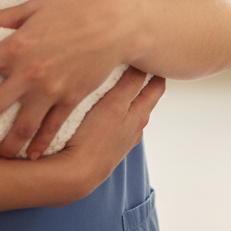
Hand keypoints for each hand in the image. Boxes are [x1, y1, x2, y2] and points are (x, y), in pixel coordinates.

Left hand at [0, 0, 139, 157]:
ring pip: (20, 128)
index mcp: (14, 46)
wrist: (113, 25)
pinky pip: (51, 128)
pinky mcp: (70, 99)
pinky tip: (29, 158)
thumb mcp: (32, 9)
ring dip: (2, 148)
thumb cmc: (72, 12)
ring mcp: (50, 89)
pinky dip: (39, 145)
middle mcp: (28, 72)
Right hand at [55, 69, 164, 199]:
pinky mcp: (104, 148)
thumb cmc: (94, 138)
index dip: (157, 70)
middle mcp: (134, 128)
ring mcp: (119, 140)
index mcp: (140, 115)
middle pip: (143, 99)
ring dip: (123, 97)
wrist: (74, 175)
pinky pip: (111, 124)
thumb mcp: (115, 104)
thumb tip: (143, 57)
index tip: (153, 54)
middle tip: (133, 62)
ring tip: (113, 81)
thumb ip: (130, 82)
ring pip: (126, 112)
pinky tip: (97, 110)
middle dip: (141, 81)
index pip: (156, 87)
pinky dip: (110, 112)